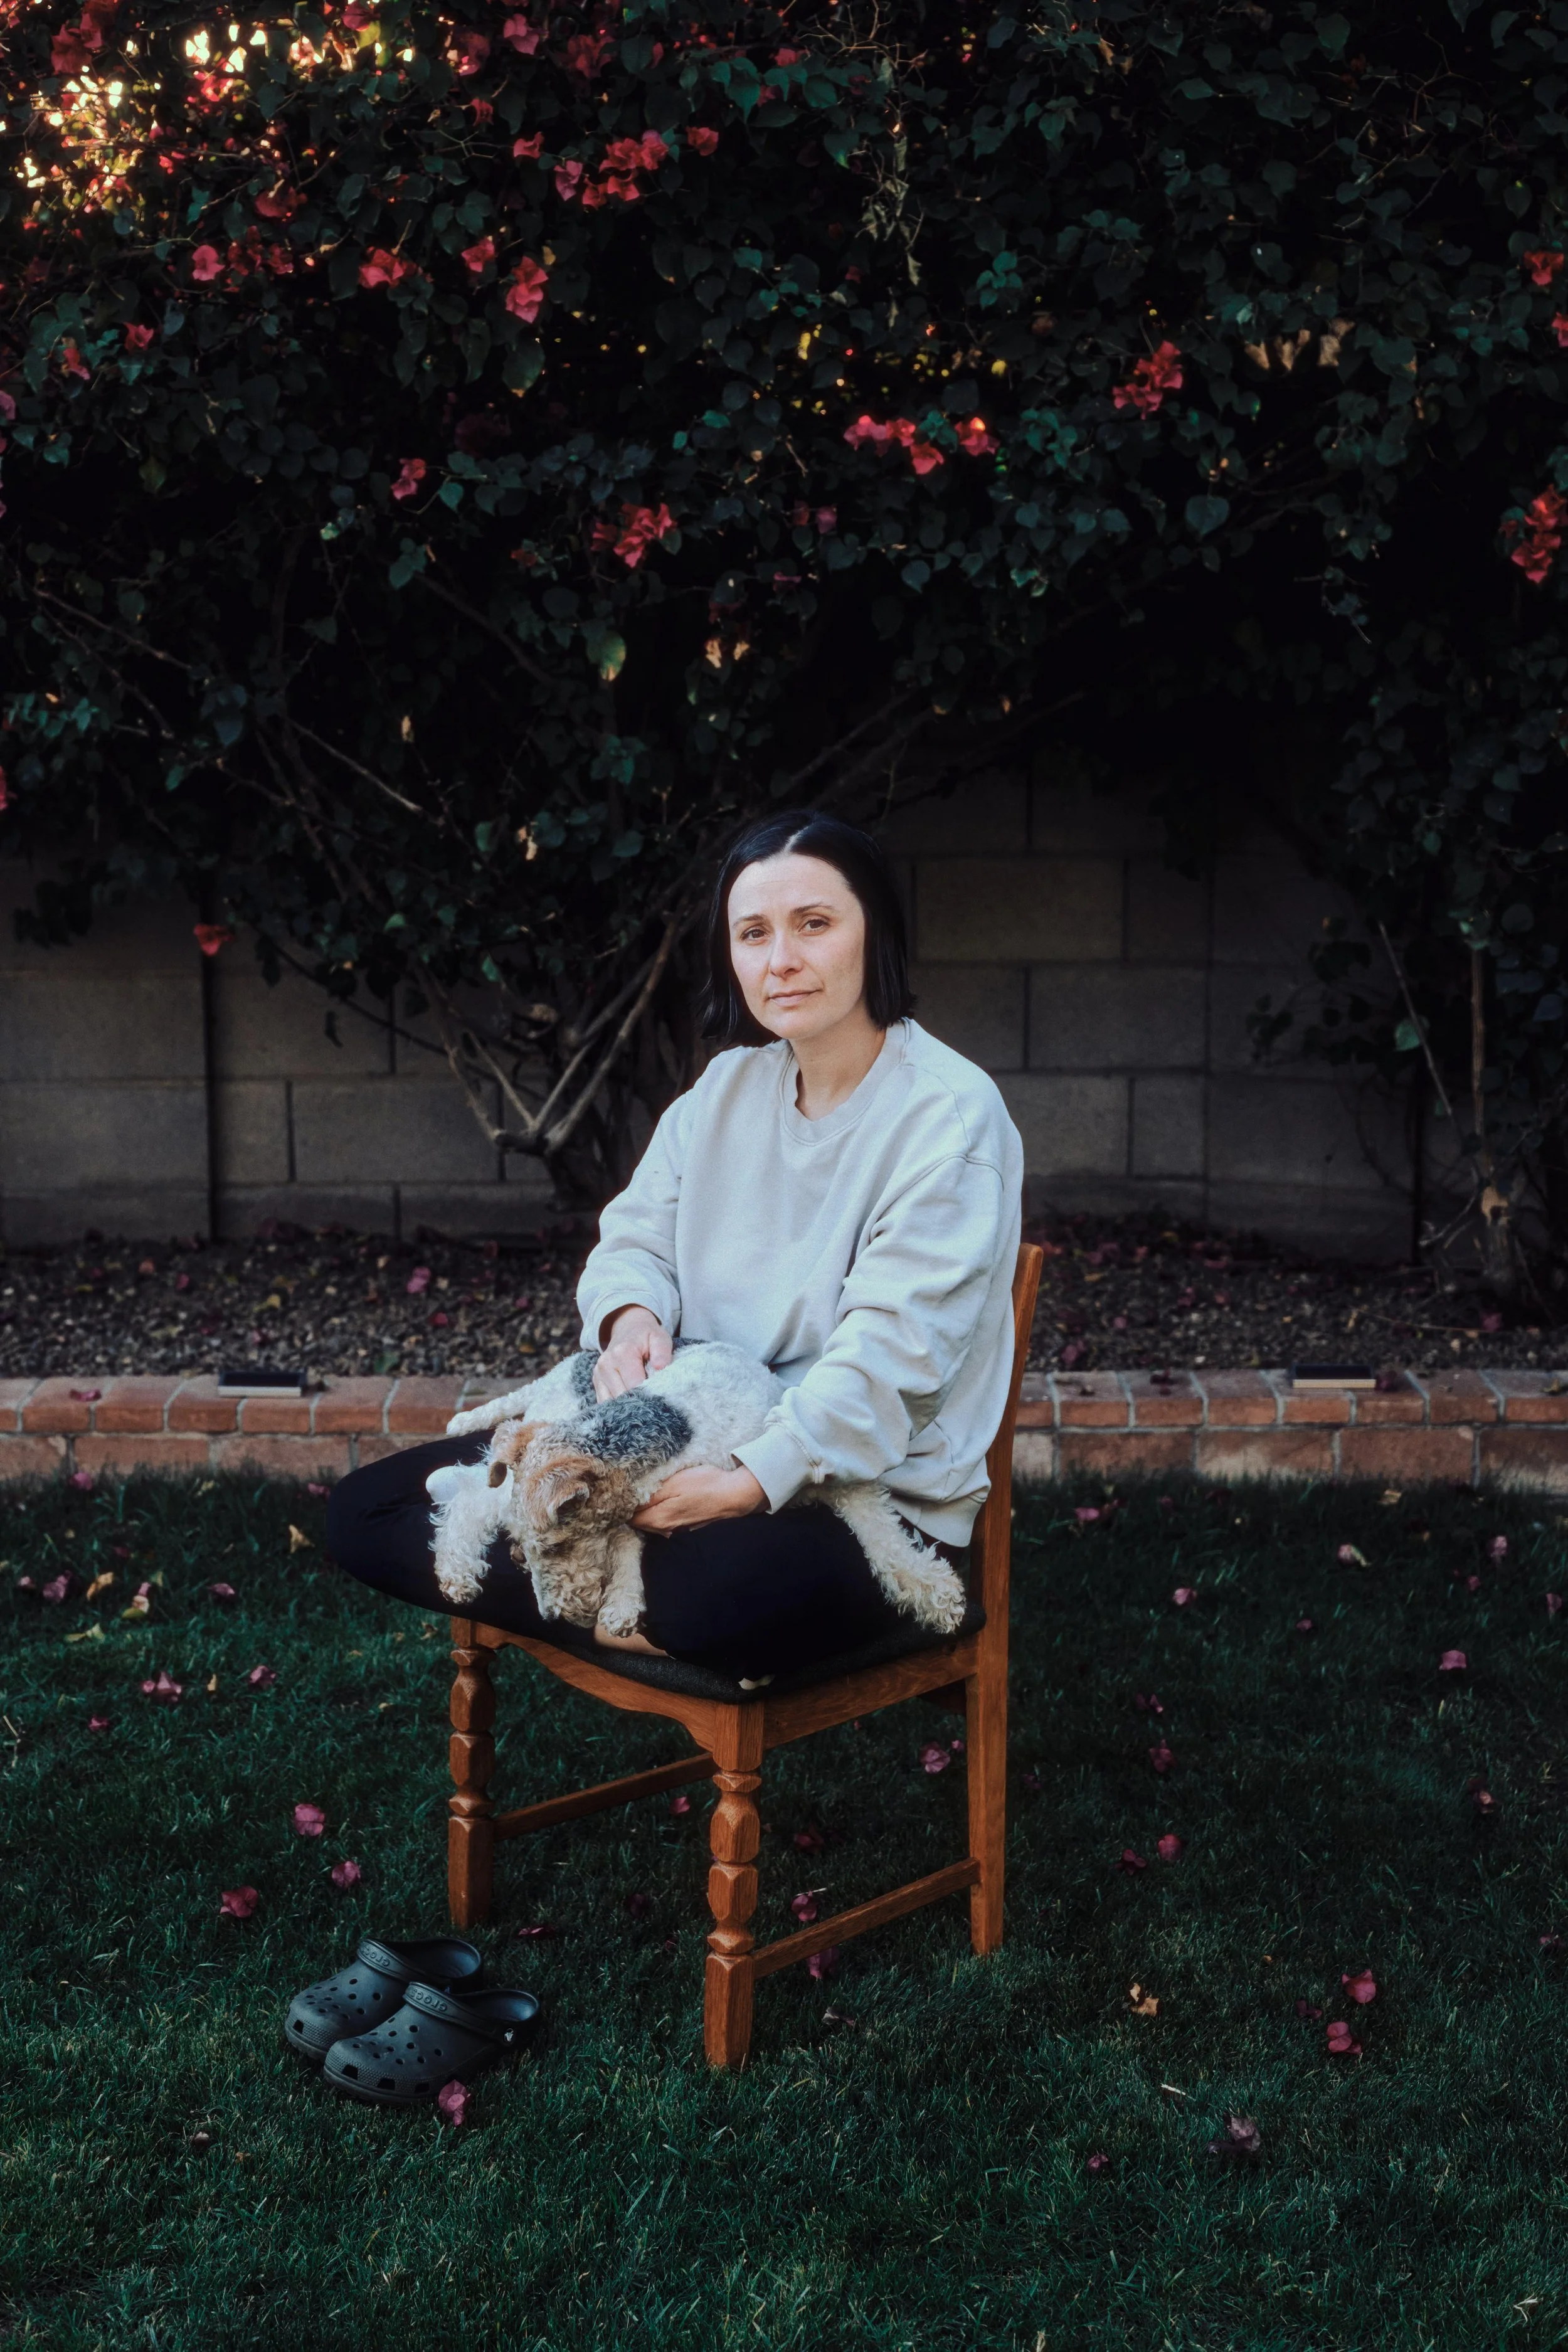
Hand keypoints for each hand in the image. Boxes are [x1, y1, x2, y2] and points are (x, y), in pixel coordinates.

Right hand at [593, 1306, 673, 1399]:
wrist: (628, 1329)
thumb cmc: (646, 1337)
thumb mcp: (659, 1338)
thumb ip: (662, 1352)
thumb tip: (660, 1368)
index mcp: (622, 1353)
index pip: (635, 1385)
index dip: (649, 1394)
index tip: (660, 1395)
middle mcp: (606, 1364)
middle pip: (622, 1396)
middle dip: (638, 1402)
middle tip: (652, 1402)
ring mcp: (598, 1374)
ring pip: (611, 1403)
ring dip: (627, 1407)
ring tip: (641, 1402)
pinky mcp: (596, 1382)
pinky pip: (604, 1403)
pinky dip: (617, 1407)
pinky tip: (629, 1404)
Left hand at [633, 1465, 766, 1532]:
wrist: (734, 1495)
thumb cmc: (704, 1485)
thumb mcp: (673, 1483)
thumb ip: (649, 1494)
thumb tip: (628, 1501)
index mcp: (658, 1519)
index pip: (629, 1517)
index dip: (623, 1504)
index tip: (622, 1490)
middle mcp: (664, 1529)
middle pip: (639, 1520)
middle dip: (633, 1507)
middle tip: (632, 1487)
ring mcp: (675, 1530)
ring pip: (651, 1520)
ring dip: (646, 1509)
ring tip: (646, 1491)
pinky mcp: (684, 1527)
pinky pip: (664, 1520)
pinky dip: (659, 1511)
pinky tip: (664, 1499)